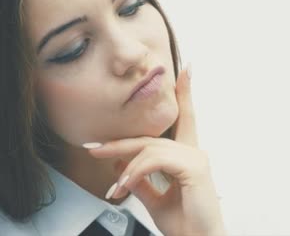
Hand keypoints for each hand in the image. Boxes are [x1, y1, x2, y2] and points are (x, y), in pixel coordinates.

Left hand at [87, 64, 225, 235]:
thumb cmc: (185, 225)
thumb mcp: (156, 201)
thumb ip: (141, 181)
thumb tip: (121, 166)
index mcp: (188, 158)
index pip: (186, 119)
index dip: (186, 93)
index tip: (187, 70)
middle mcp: (195, 153)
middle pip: (150, 138)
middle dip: (120, 143)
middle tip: (93, 148)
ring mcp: (196, 158)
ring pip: (149, 148)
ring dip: (124, 166)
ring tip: (112, 187)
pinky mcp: (194, 167)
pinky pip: (155, 160)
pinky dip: (135, 172)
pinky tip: (124, 186)